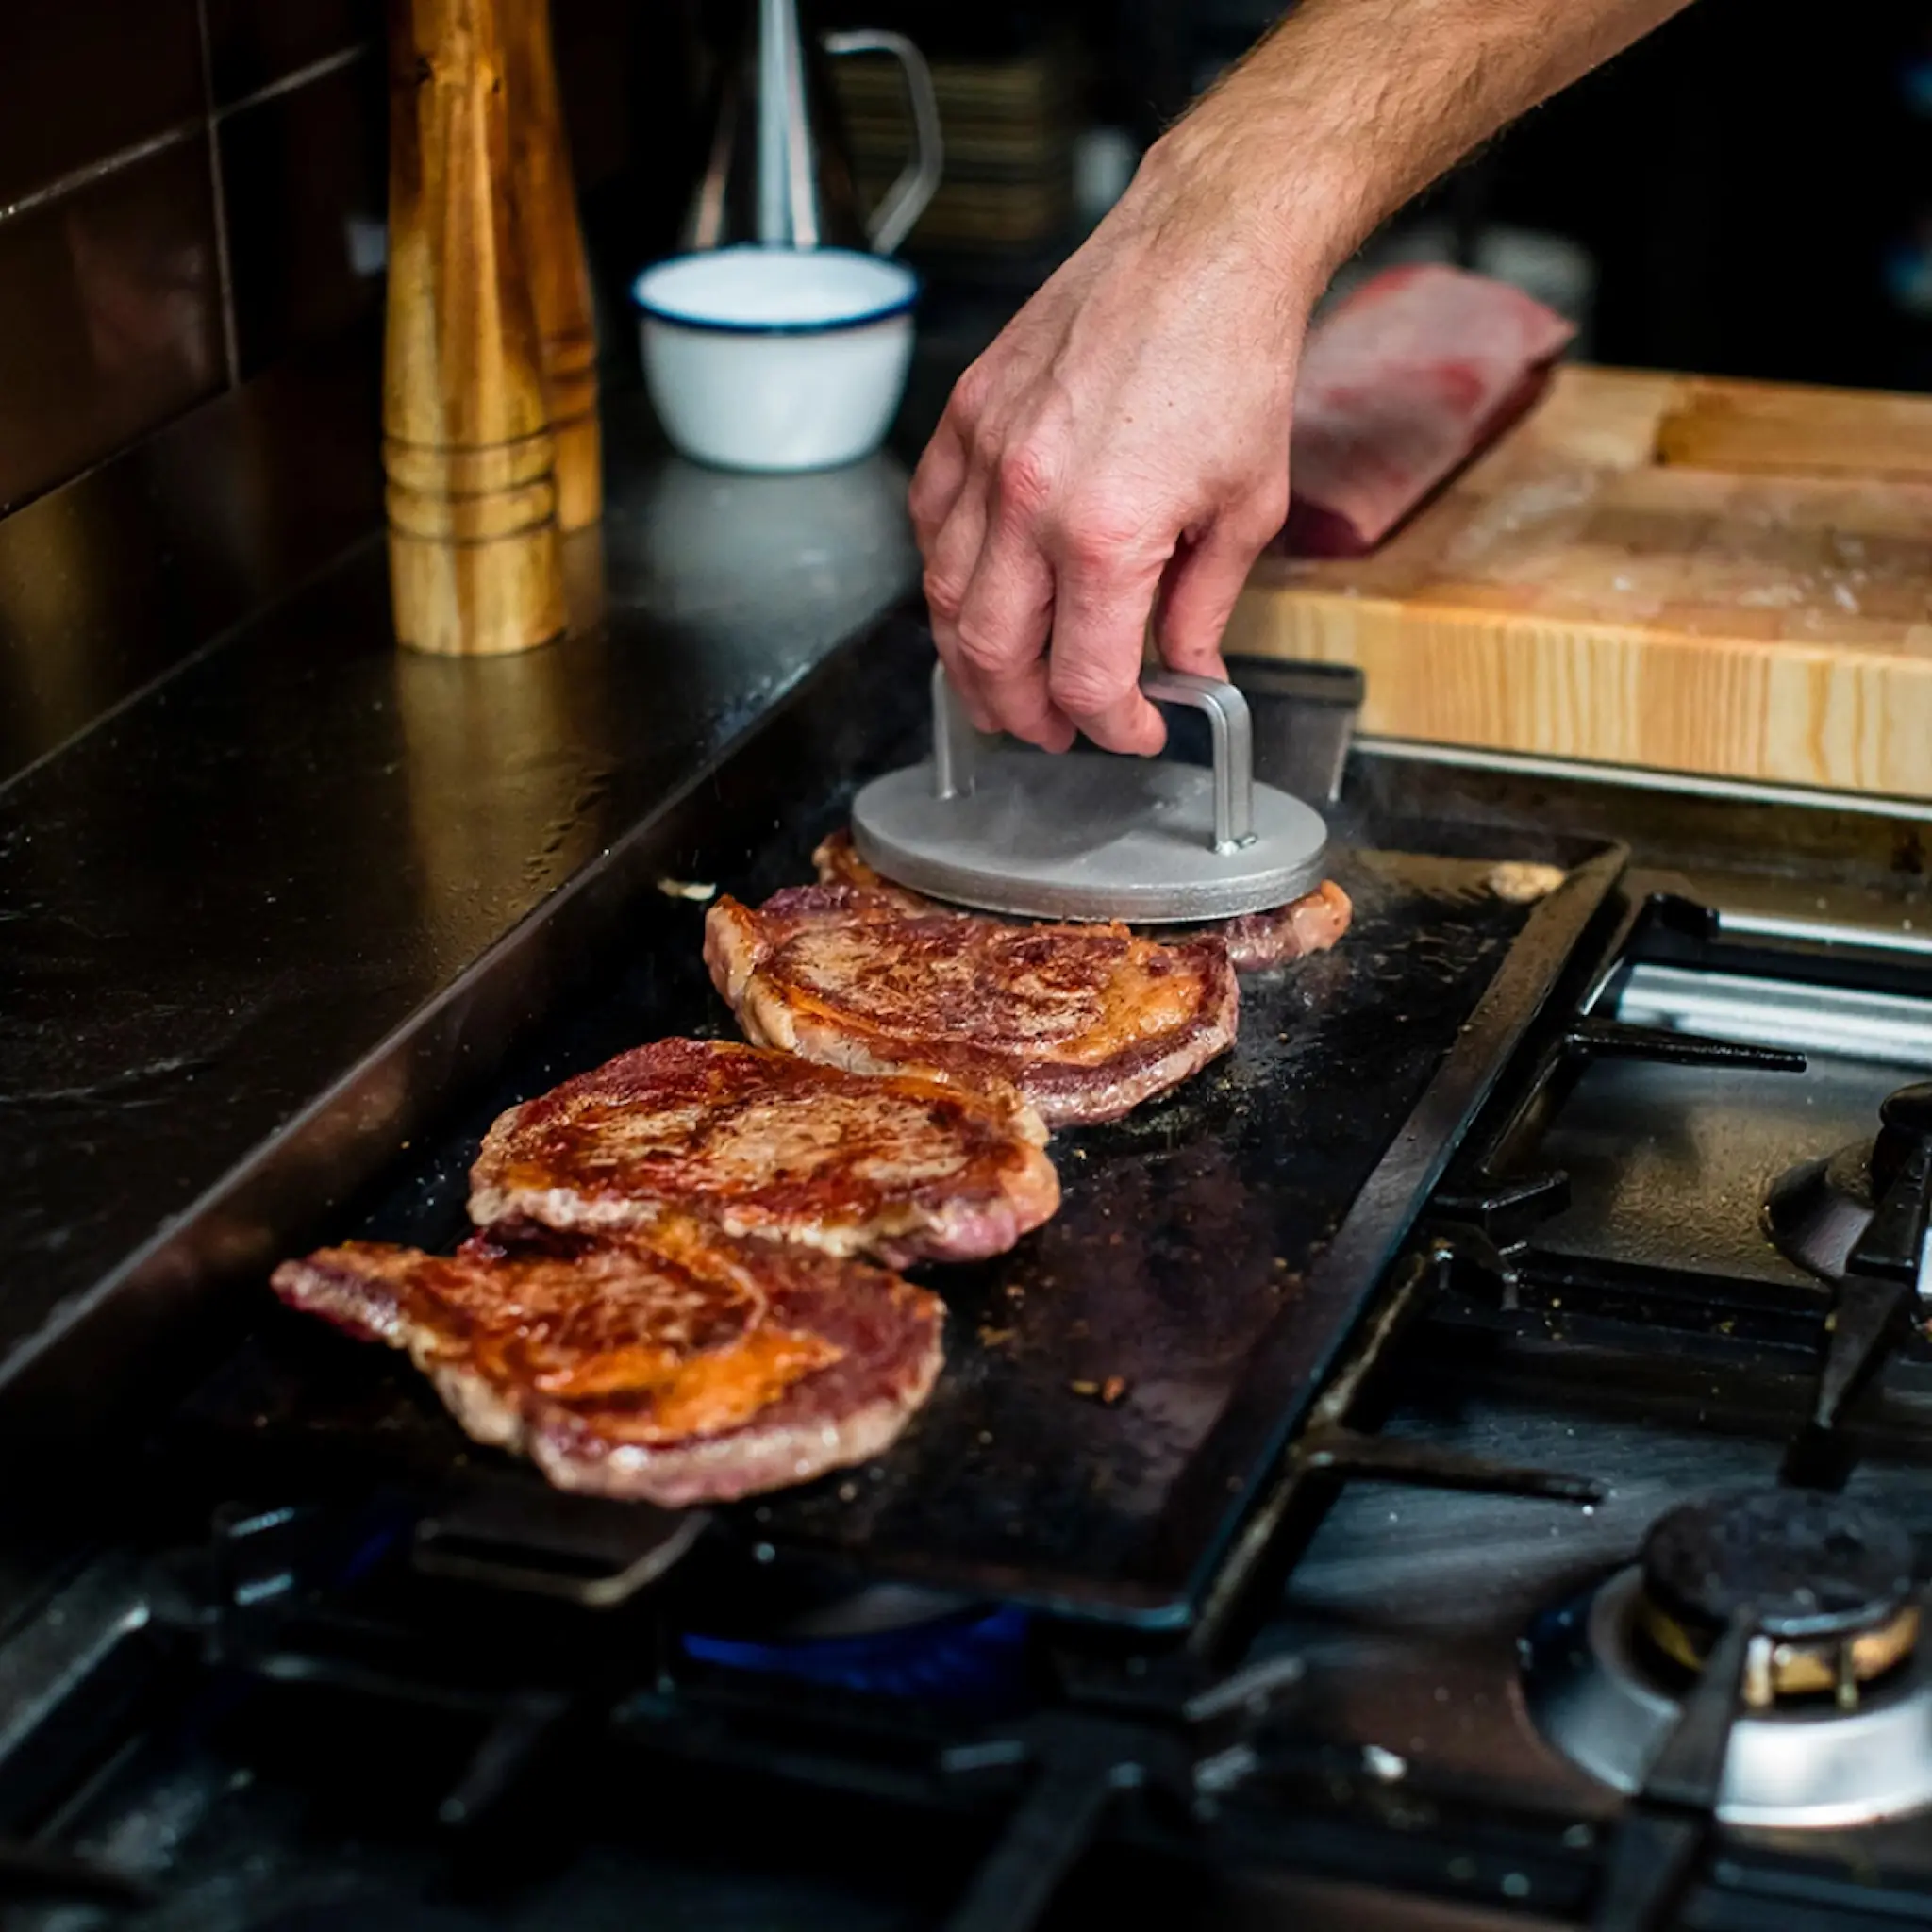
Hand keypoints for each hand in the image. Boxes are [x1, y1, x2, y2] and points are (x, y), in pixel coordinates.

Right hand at [909, 119, 1325, 754]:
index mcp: (1107, 536)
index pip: (1086, 678)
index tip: (1133, 732)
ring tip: (1003, 684)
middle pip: (994, 656)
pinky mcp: (966, 415)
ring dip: (970, 659)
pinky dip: (946, 573)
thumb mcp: (1249, 508)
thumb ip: (1205, 605)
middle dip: (1023, 715)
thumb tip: (1186, 668)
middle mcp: (1029, 502)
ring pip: (945, 598)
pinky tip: (975, 593)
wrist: (1204, 246)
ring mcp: (985, 455)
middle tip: (1053, 732)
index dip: (1111, 726)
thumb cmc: (1235, 361)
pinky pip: (931, 522)